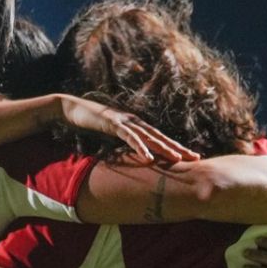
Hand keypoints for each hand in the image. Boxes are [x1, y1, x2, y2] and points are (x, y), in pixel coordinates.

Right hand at [54, 95, 198, 164]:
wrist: (71, 108)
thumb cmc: (90, 122)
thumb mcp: (110, 134)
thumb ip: (122, 142)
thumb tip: (131, 155)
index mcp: (135, 125)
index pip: (159, 138)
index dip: (174, 146)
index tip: (189, 157)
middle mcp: (134, 121)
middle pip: (160, 136)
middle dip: (178, 147)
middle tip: (195, 157)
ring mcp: (124, 121)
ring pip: (149, 137)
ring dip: (164, 148)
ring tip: (177, 159)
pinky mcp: (113, 123)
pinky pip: (129, 138)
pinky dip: (140, 148)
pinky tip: (148, 158)